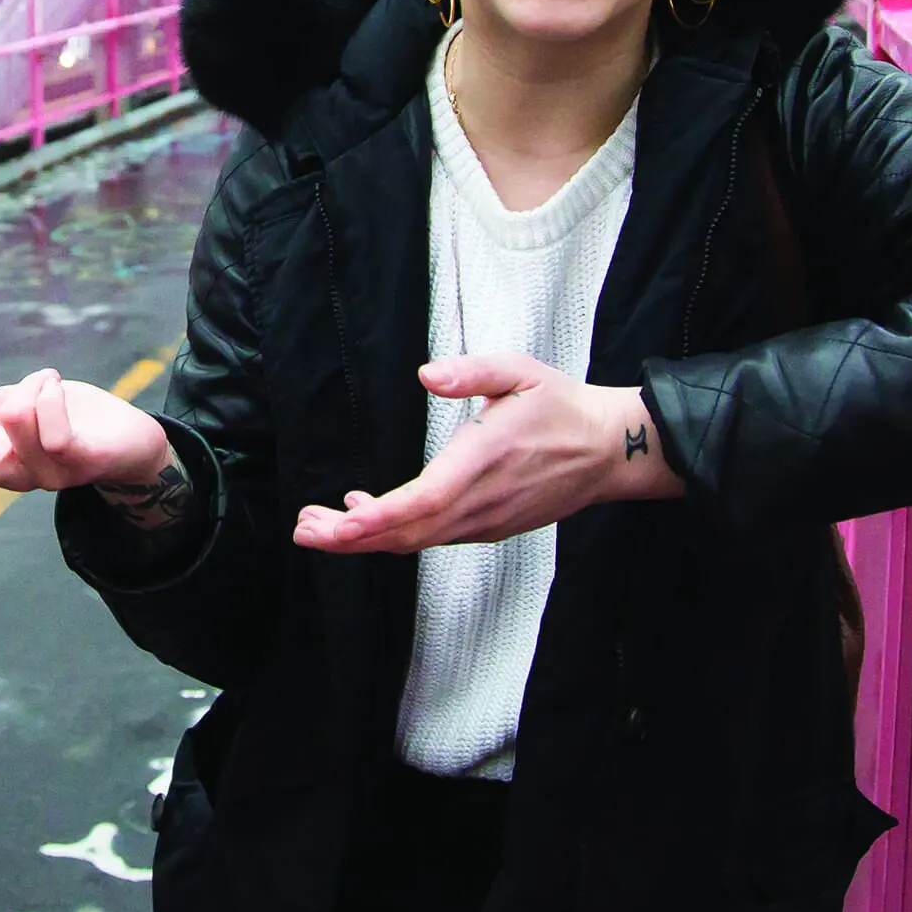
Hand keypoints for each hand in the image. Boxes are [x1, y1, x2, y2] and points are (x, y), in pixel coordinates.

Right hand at [0, 366, 172, 497]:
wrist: (134, 440)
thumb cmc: (71, 419)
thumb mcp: (15, 406)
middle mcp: (14, 476)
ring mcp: (49, 475)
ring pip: (14, 424)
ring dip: (26, 386)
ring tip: (44, 380)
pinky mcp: (83, 462)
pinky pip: (55, 432)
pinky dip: (50, 396)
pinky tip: (57, 387)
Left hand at [292, 354, 681, 555]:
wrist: (607, 451)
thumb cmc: (561, 407)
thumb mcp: (520, 371)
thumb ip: (472, 371)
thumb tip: (427, 375)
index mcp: (481, 462)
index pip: (420, 503)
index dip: (373, 521)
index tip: (335, 524)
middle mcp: (479, 503)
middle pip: (406, 534)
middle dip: (350, 538)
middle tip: (305, 529)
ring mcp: (485, 521)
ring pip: (416, 540)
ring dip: (367, 538)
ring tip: (322, 526)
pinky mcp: (489, 527)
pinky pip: (434, 536)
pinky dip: (396, 533)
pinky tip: (370, 514)